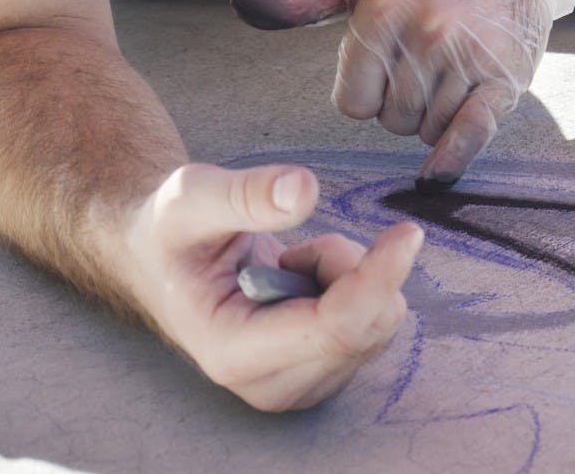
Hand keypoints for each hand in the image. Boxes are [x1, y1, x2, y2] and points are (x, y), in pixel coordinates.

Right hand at [123, 163, 422, 411]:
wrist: (166, 260)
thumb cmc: (173, 231)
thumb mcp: (191, 197)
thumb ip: (244, 194)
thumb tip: (303, 189)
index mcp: (232, 353)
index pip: (332, 329)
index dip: (376, 279)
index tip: (408, 233)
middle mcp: (272, 385)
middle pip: (367, 328)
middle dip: (348, 265)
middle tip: (296, 247)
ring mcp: (303, 384)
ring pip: (379, 323)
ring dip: (349, 274)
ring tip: (291, 263)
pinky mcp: (326, 372)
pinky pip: (377, 322)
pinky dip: (354, 286)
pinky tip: (306, 280)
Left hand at [231, 0, 574, 188]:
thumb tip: (240, 2)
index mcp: (381, 13)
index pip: (354, 104)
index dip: (367, 93)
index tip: (385, 68)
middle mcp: (425, 35)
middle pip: (391, 120)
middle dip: (399, 105)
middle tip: (421, 67)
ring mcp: (466, 58)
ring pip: (425, 131)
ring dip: (430, 117)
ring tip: (448, 74)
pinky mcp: (503, 79)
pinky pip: (469, 134)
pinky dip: (451, 159)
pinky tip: (436, 177)